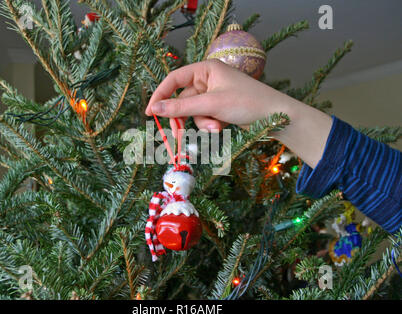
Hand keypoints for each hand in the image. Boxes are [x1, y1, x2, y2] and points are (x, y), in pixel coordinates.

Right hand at [145, 59, 289, 133]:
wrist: (275, 115)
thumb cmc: (246, 102)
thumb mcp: (211, 105)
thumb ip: (180, 108)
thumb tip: (154, 108)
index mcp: (205, 69)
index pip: (174, 79)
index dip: (160, 95)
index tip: (149, 112)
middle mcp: (208, 79)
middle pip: (183, 100)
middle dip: (184, 117)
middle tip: (178, 133)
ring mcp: (214, 94)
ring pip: (194, 112)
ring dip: (201, 123)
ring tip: (216, 128)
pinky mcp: (219, 107)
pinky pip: (204, 117)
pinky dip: (209, 125)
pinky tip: (221, 127)